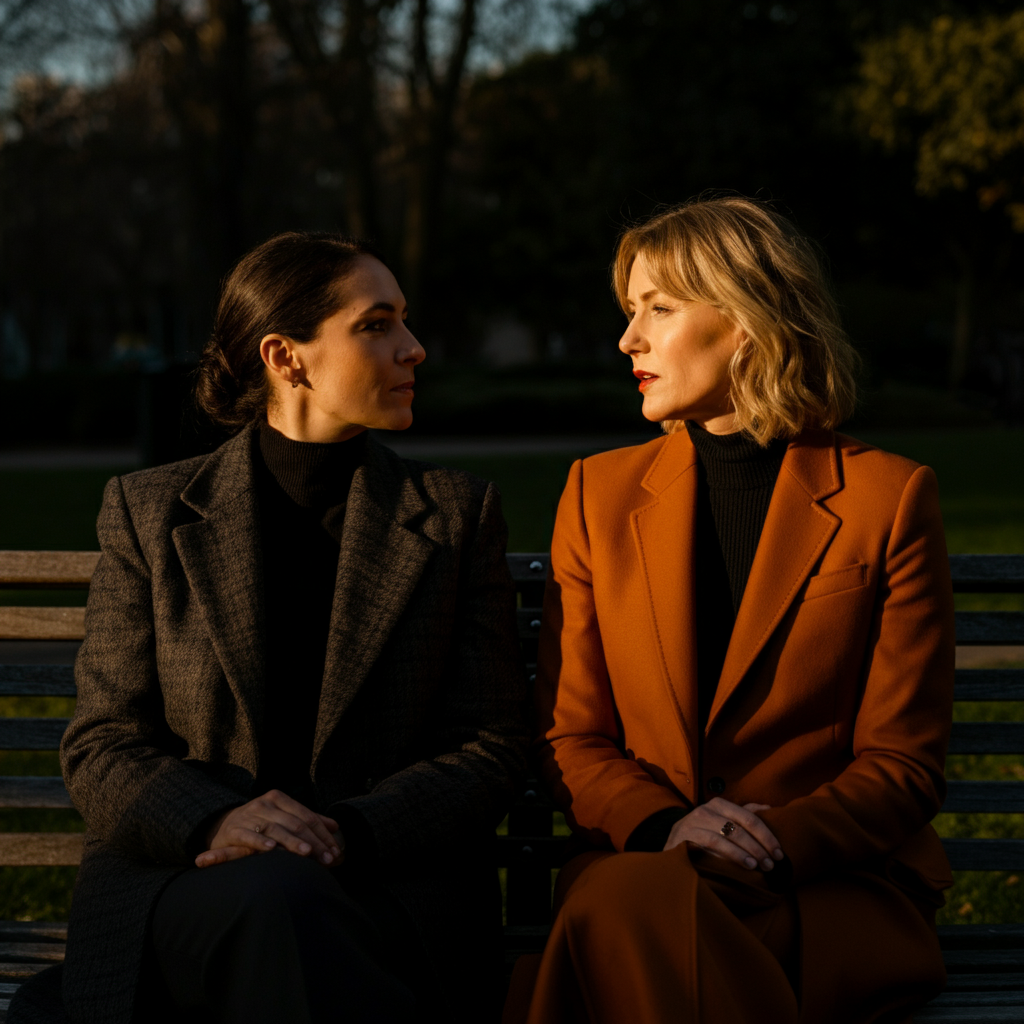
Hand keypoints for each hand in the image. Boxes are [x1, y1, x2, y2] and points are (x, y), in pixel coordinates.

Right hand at [196, 789, 343, 868]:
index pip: (307, 816)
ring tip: (307, 853)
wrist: (222, 825)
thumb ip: (307, 820)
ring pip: (275, 829)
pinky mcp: (234, 830)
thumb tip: (335, 826)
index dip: (323, 834)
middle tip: (327, 859)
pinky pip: (249, 836)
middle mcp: (265, 804)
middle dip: (314, 842)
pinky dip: (260, 842)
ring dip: (292, 842)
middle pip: (295, 823)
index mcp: (279, 799)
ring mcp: (249, 816)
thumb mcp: (282, 817)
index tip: (334, 851)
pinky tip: (271, 849)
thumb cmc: (259, 823)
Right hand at [663, 798, 783, 870]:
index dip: (767, 835)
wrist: (671, 848)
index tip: (780, 853)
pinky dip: (732, 854)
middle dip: (761, 845)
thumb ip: (742, 814)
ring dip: (749, 851)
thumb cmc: (702, 835)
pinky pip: (713, 843)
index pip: (750, 817)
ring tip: (761, 866)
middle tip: (772, 864)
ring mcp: (695, 821)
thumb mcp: (721, 821)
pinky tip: (745, 865)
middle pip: (741, 825)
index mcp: (719, 804)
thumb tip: (769, 807)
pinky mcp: (686, 835)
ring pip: (729, 834)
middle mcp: (707, 809)